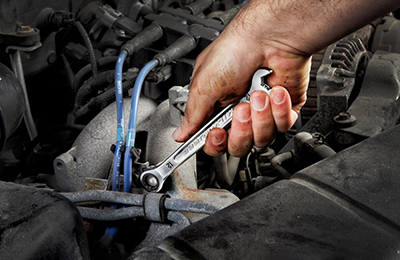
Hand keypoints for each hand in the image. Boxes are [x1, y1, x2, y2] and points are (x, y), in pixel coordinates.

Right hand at [172, 10, 310, 156]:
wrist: (268, 36)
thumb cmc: (234, 51)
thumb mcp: (203, 85)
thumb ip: (193, 115)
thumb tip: (180, 133)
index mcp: (216, 107)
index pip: (214, 140)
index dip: (215, 142)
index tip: (217, 135)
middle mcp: (238, 113)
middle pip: (238, 145)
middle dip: (241, 129)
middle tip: (240, 109)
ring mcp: (262, 113)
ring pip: (262, 139)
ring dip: (260, 117)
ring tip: (257, 94)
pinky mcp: (283, 110)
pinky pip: (282, 127)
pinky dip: (279, 110)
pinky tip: (274, 91)